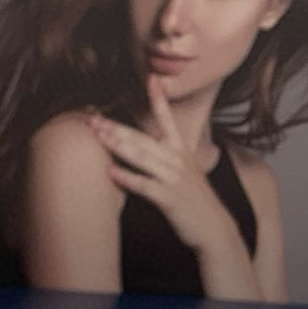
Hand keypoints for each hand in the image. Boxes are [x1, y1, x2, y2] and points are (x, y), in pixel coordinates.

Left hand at [85, 78, 259, 297]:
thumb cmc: (193, 203)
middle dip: (117, 127)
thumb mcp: (184, 175)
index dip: (159, 100)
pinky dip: (128, 178)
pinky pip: (145, 186)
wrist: (213, 228)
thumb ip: (166, 160)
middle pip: (143, 138)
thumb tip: (146, 153)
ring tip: (98, 137)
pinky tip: (111, 173)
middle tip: (93, 118)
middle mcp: (178, 161)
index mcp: (181, 152)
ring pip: (142, 158)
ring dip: (118, 146)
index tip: (151, 79)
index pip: (168, 121)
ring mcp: (174, 179)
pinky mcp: (169, 198)